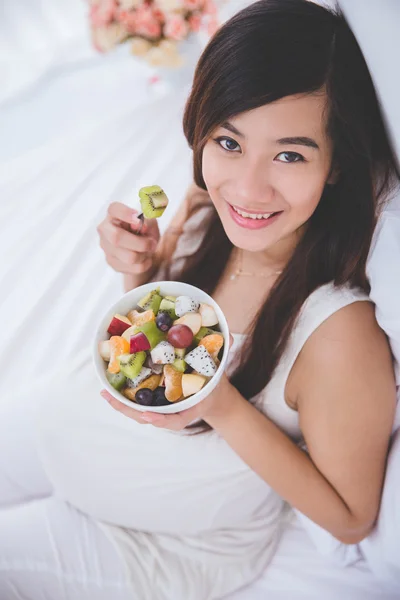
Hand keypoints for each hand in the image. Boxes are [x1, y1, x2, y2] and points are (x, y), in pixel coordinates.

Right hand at [97, 202, 159, 274]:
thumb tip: (141, 226)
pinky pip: (134, 268)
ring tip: (148, 250)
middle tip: (152, 243)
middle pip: (116, 237)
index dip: (125, 213)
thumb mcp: (150, 222)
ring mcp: (106, 247)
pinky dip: (145, 264)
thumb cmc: (144, 230)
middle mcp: (105, 230)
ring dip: (145, 255)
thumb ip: (147, 222)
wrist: (142, 247)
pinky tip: (145, 258)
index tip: (137, 217)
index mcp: (113, 214)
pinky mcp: (112, 262)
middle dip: (140, 243)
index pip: (114, 209)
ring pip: (129, 257)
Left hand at [101, 334, 235, 430]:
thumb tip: (230, 336)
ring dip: (120, 404)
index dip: (161, 419)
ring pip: (139, 412)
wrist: (213, 398)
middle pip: (148, 417)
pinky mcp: (154, 403)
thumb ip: (224, 353)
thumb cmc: (213, 385)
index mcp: (188, 408)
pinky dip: (122, 397)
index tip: (149, 417)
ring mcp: (161, 409)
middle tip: (111, 399)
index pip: (174, 420)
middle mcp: (171, 411)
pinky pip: (136, 403)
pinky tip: (107, 388)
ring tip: (104, 393)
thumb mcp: (220, 370)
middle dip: (130, 410)